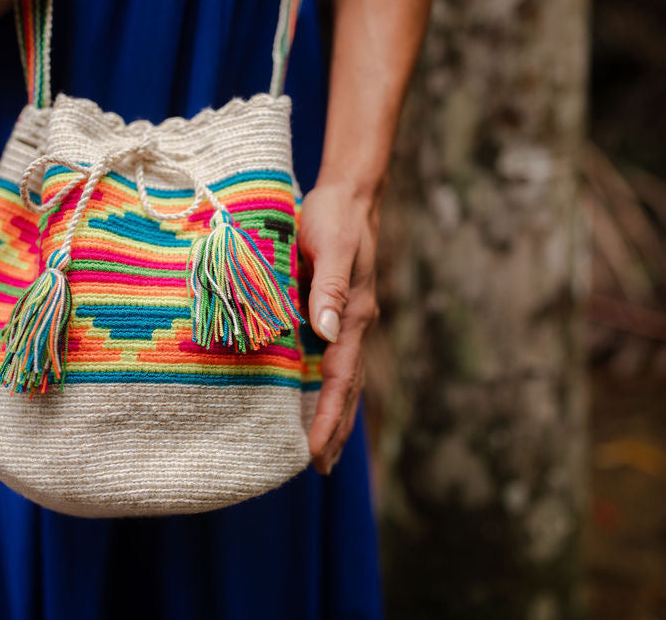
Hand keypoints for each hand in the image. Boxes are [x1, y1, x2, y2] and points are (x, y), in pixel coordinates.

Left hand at [298, 181, 381, 474]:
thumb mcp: (333, 246)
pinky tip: (311, 400)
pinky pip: (331, 361)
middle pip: (347, 390)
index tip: (314, 452)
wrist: (347, 196)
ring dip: (333, 415)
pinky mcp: (333, 313)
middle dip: (335, 429)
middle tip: (321, 468)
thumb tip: (327, 332)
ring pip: (342, 379)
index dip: (327, 417)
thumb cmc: (336, 218)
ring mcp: (346, 322)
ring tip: (323, 451)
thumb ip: (332, 288)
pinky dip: (325, 389)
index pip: (340, 379)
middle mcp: (353, 326)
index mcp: (355, 316)